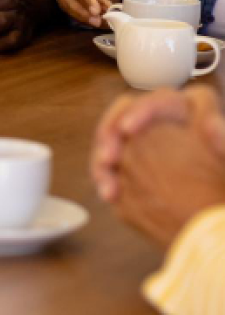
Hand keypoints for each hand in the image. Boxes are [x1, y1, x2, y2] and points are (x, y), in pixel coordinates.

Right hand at [54, 0, 122, 26]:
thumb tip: (104, 7)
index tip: (96, 11)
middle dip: (82, 12)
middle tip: (97, 21)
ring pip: (66, 6)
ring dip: (82, 17)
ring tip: (98, 22)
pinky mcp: (63, 1)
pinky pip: (69, 11)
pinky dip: (81, 18)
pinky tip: (93, 21)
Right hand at [106, 88, 224, 246]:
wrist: (209, 213)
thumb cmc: (221, 186)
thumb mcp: (224, 160)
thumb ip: (223, 142)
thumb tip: (212, 125)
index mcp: (186, 112)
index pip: (163, 100)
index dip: (142, 111)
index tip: (128, 130)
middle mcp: (161, 119)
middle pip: (127, 112)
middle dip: (111, 131)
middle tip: (107, 157)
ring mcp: (142, 138)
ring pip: (113, 137)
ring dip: (102, 157)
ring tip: (106, 183)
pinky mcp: (130, 159)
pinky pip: (109, 161)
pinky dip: (106, 175)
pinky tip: (110, 194)